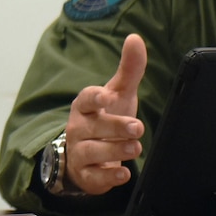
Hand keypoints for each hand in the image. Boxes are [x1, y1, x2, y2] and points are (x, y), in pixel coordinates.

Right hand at [63, 33, 148, 194]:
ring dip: (114, 150)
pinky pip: (94, 177)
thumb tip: (135, 38)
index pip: (85, 99)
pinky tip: (123, 173)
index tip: (104, 96)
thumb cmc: (106, 118)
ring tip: (136, 147)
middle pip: (92, 127)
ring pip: (92, 152)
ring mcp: (80, 152)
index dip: (93, 97)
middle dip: (114, 127)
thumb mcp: (119, 94)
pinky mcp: (86, 175)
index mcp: (85, 107)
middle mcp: (79, 129)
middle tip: (137, 126)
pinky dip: (108, 177)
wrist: (88, 156)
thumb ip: (129, 69)